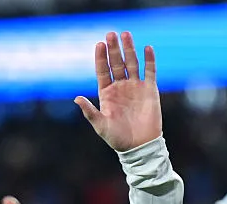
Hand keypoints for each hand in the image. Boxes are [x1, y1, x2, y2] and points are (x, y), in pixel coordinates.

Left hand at [76, 31, 161, 151]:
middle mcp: (120, 87)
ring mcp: (135, 87)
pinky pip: (150, 72)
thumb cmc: (118, 139)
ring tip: (126, 34)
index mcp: (107, 93)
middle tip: (111, 34)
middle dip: (114, 49)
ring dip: (129, 49)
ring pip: (132, 63)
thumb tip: (76, 98)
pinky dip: (149, 60)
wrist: (139, 146)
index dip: (100, 57)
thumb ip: (89, 112)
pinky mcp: (150, 90)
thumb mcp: (101, 125)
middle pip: (116, 63)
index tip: (99, 44)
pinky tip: (147, 48)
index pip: (102, 70)